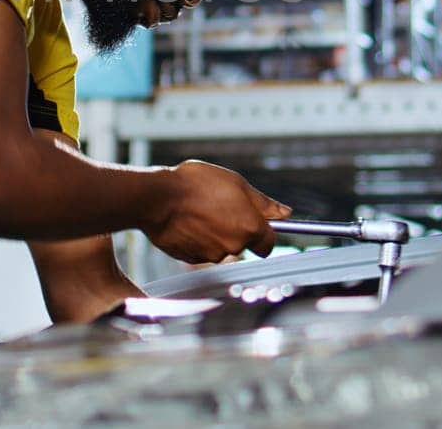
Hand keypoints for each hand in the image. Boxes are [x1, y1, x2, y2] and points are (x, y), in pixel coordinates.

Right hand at [143, 160, 290, 262]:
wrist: (157, 198)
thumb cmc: (193, 185)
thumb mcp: (235, 182)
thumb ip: (263, 202)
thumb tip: (285, 212)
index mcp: (249, 227)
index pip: (269, 242)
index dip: (264, 232)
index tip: (256, 222)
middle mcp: (233, 246)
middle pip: (243, 243)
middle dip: (236, 228)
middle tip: (220, 206)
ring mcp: (211, 255)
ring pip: (221, 247)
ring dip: (215, 233)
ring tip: (199, 211)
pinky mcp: (191, 259)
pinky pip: (201, 250)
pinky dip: (198, 239)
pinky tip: (188, 221)